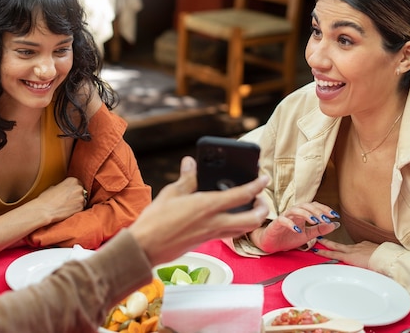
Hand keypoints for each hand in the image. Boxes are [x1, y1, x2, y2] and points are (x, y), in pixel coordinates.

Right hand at [29, 177, 86, 222]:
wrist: (44, 210)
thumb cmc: (46, 198)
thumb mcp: (54, 186)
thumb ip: (63, 186)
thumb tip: (65, 189)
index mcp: (72, 180)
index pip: (78, 183)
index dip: (73, 189)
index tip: (70, 193)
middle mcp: (79, 188)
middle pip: (82, 191)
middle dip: (77, 195)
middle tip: (68, 200)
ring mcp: (81, 198)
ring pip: (83, 200)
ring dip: (77, 202)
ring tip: (68, 206)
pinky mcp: (80, 208)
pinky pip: (81, 208)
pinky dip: (76, 209)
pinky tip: (68, 210)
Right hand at [129, 156, 269, 266]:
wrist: (146, 247)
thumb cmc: (155, 221)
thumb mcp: (170, 193)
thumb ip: (186, 178)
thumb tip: (190, 162)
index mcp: (206, 206)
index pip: (241, 195)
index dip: (256, 185)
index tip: (263, 178)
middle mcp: (214, 222)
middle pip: (252, 219)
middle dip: (262, 209)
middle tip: (261, 198)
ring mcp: (211, 234)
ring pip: (243, 229)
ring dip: (252, 219)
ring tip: (250, 208)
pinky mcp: (205, 241)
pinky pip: (229, 234)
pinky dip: (237, 226)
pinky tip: (229, 218)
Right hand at [251, 202, 339, 252]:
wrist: (271, 244)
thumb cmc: (287, 238)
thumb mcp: (307, 235)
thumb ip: (320, 230)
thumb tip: (335, 224)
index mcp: (301, 214)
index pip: (313, 206)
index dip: (324, 209)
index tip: (335, 216)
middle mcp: (293, 213)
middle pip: (305, 205)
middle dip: (317, 211)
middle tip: (326, 218)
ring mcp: (284, 217)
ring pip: (295, 210)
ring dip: (306, 214)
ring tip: (315, 221)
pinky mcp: (276, 224)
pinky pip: (283, 220)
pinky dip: (291, 224)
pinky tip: (298, 230)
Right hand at [313, 238, 376, 267]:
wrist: (388, 258)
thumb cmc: (376, 267)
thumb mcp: (361, 272)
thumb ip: (352, 270)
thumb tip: (347, 272)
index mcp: (350, 257)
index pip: (333, 254)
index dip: (324, 252)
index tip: (316, 250)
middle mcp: (353, 250)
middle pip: (336, 246)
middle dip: (327, 243)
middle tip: (319, 239)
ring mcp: (360, 246)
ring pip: (347, 246)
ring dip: (340, 246)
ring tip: (336, 246)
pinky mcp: (367, 244)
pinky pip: (359, 245)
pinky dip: (356, 248)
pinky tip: (358, 250)